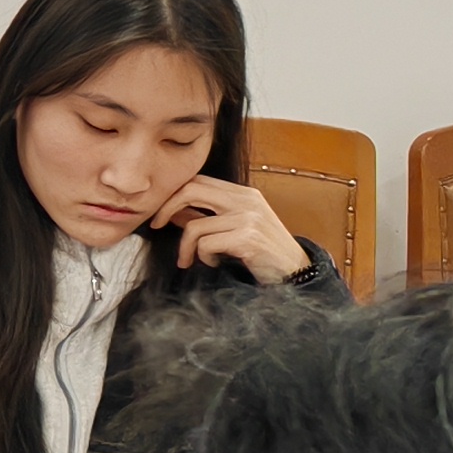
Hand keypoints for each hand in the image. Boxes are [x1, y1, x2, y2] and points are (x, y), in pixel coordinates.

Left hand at [159, 176, 307, 280]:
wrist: (295, 272)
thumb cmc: (262, 252)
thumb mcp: (233, 229)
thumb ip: (205, 218)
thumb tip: (172, 212)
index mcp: (243, 194)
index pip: (198, 180)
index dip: (172, 194)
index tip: (159, 214)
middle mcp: (246, 200)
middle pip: (190, 190)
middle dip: (166, 208)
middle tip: (156, 226)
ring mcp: (249, 217)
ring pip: (195, 226)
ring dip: (187, 248)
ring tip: (194, 259)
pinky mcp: (248, 237)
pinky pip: (206, 244)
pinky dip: (204, 257)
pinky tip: (216, 263)